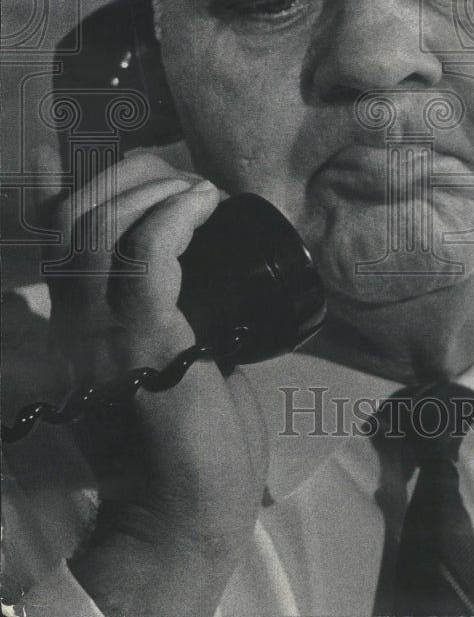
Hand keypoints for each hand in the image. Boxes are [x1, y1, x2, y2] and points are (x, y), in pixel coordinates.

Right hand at [45, 152, 268, 616]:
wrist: (196, 508)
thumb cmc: (196, 433)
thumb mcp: (173, 351)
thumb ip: (169, 307)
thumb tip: (203, 256)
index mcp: (77, 324)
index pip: (62, 233)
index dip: (102, 184)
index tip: (160, 172)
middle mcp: (76, 324)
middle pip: (74, 219)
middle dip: (130, 176)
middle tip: (185, 179)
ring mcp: (103, 333)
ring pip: (102, 230)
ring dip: (156, 190)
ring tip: (200, 191)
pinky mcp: (143, 343)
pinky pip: (144, 257)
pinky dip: (174, 215)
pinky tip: (203, 201)